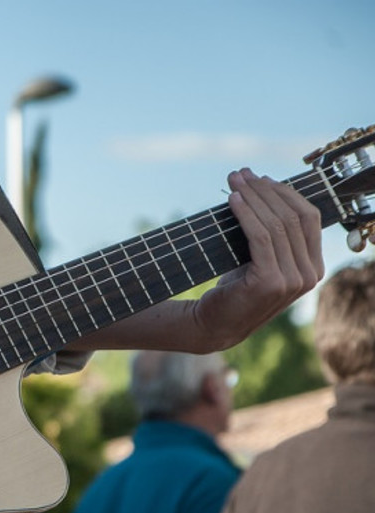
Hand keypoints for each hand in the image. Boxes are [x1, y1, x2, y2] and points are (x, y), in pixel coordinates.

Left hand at [192, 168, 323, 349]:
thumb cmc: (234, 288)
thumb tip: (262, 185)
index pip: (308, 218)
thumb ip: (273, 234)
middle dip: (265, 190)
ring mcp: (293, 280)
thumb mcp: (260, 259)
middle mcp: (310, 275)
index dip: (285, 192)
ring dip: (253, 197)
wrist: (213, 324)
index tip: (259, 177)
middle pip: (293, 217)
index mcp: (313, 267)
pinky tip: (233, 201)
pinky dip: (246, 214)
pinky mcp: (271, 282)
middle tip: (241, 173)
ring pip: (277, 225)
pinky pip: (261, 237)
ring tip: (233, 181)